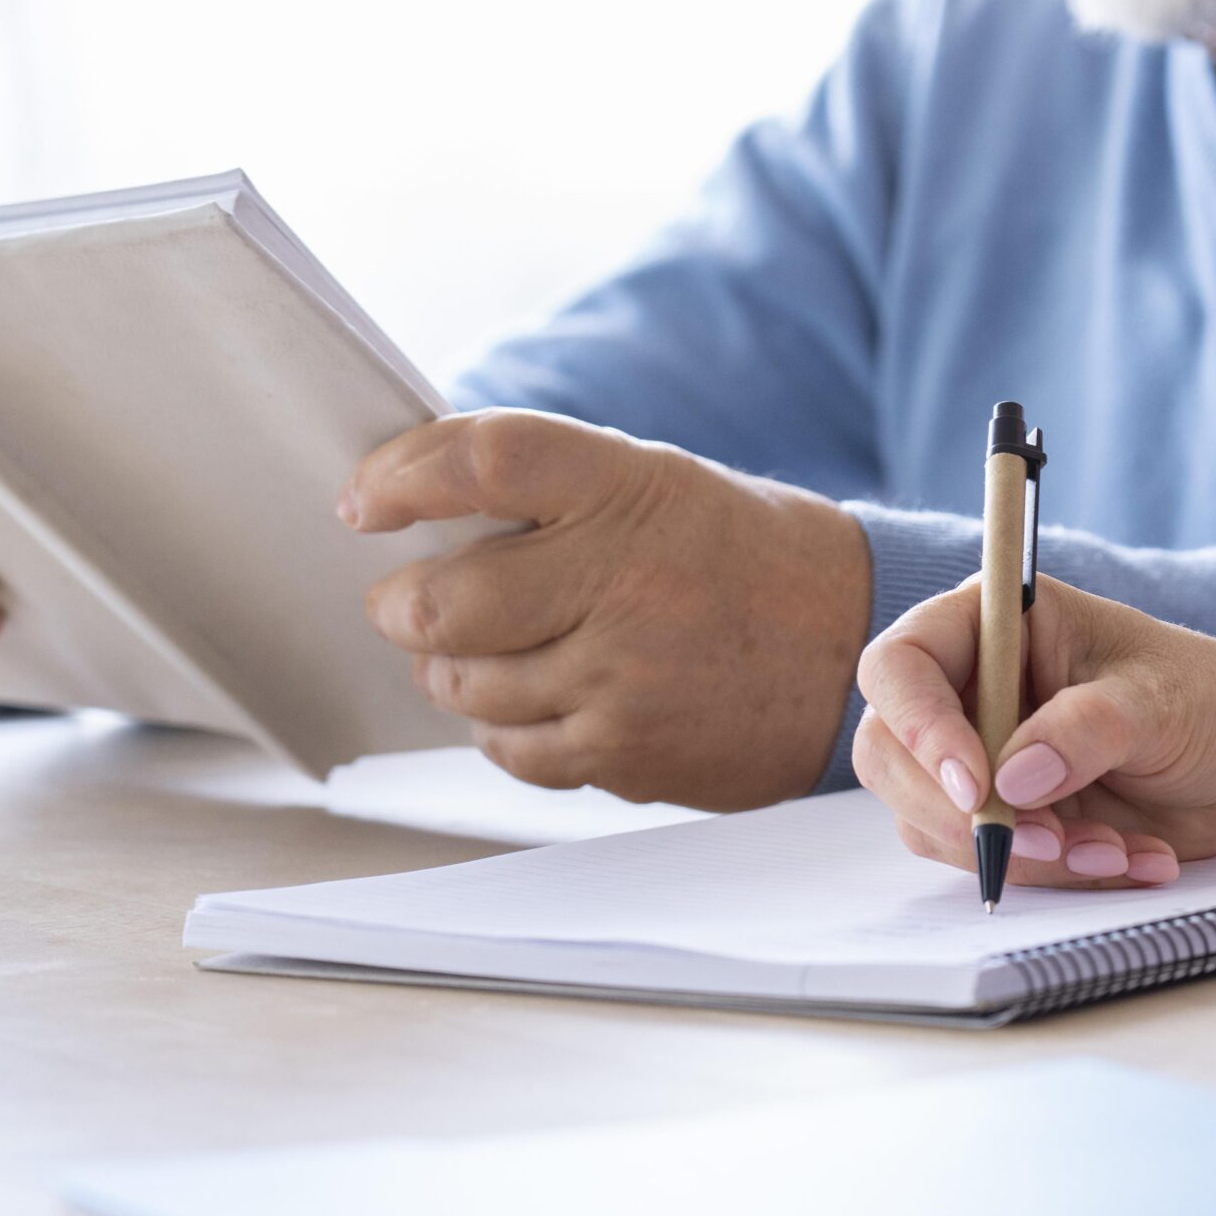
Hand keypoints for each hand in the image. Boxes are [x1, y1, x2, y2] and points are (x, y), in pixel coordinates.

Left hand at [344, 410, 869, 811]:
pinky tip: (534, 697)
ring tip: (485, 649)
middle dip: (402, 603)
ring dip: (450, 668)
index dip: (404, 476)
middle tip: (407, 598)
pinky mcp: (626, 753)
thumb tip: (414, 509)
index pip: (484, 461)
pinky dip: (498, 725)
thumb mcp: (660, 486)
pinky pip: (508, 749)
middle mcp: (626, 581)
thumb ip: (553, 492)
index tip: (364, 500)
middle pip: (444, 602)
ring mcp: (624, 677)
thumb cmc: (741, 556)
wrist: (851, 646)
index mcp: (631, 488)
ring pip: (464, 685)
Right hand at [852, 575, 1215, 888]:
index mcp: (996, 623)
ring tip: (1113, 848)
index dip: (920, 725)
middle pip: (890, 752)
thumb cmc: (1208, 700)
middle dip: (959, 812)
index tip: (975, 784)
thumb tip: (1010, 781)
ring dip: (1018, 853)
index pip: (903, 664)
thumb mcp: (1160, 704)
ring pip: (932, 820)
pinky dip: (1052, 874)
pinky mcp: (1002, 815)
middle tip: (1043, 841)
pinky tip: (1125, 856)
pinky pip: (986, 860)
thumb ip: (1085, 732)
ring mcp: (979, 755)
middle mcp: (970, 686)